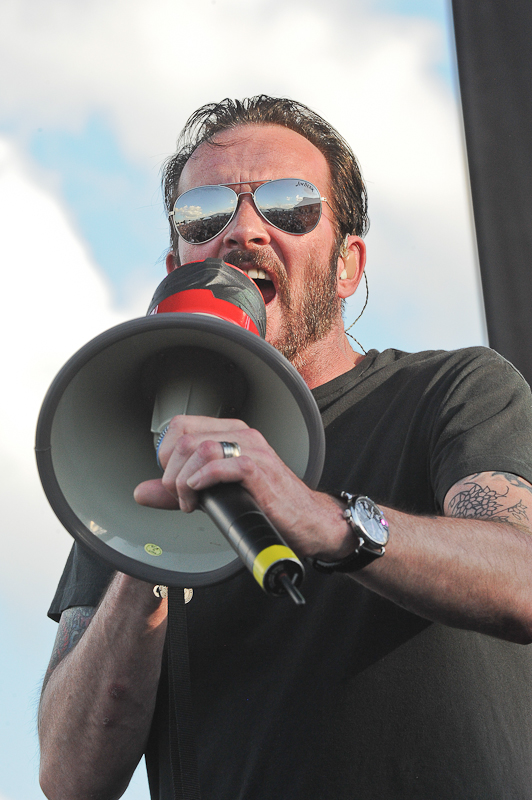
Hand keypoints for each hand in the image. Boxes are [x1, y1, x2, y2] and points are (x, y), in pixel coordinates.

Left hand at [133, 415, 349, 557]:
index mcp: (230, 433)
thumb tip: (140, 492)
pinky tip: (199, 494)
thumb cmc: (265, 504)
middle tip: (179, 497)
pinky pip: (222, 465)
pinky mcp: (260, 470)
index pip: (180, 426)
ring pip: (198, 449)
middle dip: (169, 473)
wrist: (305, 520)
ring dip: (183, 481)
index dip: (165, 455)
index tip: (172, 480)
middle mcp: (241, 435)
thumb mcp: (214, 494)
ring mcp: (253, 450)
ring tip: (190, 502)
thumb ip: (177, 491)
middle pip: (184, 438)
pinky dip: (202, 480)